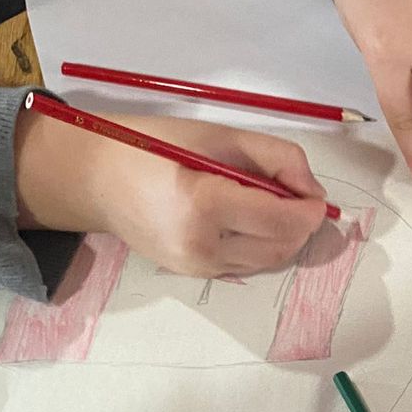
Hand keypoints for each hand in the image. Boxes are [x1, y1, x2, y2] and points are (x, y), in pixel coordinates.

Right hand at [15, 109, 328, 275]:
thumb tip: (313, 192)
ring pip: (268, 261)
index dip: (310, 210)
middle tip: (299, 196)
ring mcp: (195, 267)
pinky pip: (246, 265)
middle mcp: (199, 246)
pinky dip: (261, 244)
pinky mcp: (193, 275)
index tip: (316, 195)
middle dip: (301, 224)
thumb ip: (277, 158)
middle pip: (281, 247)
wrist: (95, 179)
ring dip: (284, 236)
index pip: (281, 221)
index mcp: (202, 206)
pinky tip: (249, 219)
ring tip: (273, 204)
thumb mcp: (219, 136)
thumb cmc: (153, 146)